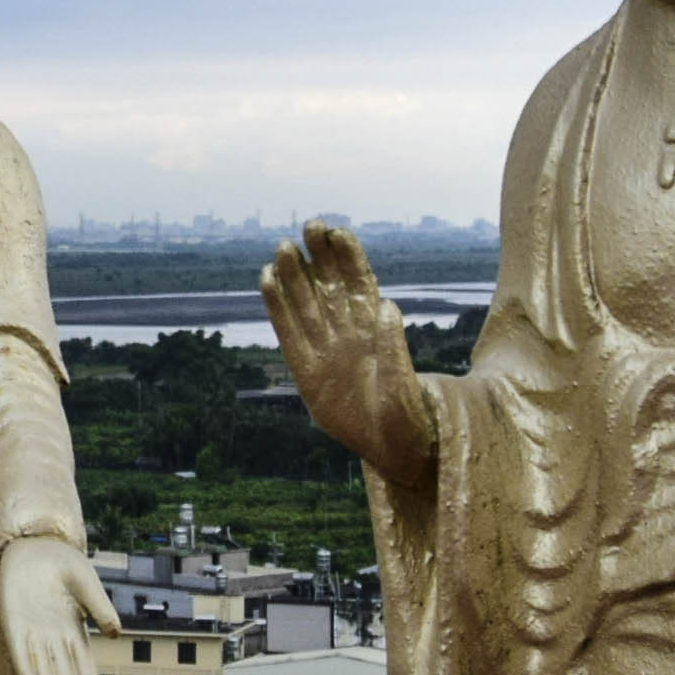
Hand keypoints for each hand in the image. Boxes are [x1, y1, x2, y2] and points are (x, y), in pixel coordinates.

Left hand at [0, 536, 116, 674]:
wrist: (31, 545)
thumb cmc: (62, 563)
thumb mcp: (86, 583)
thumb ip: (100, 607)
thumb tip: (116, 633)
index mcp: (74, 630)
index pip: (84, 664)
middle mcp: (54, 637)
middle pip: (64, 673)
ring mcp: (33, 633)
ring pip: (43, 668)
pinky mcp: (13, 626)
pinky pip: (19, 653)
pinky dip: (26, 670)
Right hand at [261, 222, 436, 487]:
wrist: (392, 449)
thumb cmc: (408, 418)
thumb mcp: (406, 386)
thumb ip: (393, 348)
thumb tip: (388, 307)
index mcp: (377, 331)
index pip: (360, 285)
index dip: (349, 258)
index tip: (338, 232)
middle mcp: (350, 333)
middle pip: (330, 286)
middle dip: (321, 256)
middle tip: (310, 224)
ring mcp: (326, 350)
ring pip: (307, 304)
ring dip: (295, 276)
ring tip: (284, 247)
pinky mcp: (306, 371)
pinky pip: (288, 334)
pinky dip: (277, 307)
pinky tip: (266, 279)